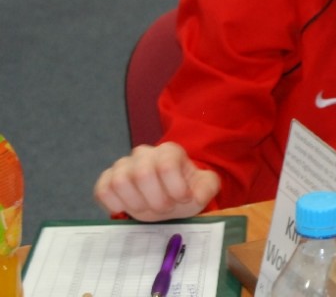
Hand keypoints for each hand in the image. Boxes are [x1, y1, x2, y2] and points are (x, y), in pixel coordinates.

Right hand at [93, 142, 219, 221]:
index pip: (167, 165)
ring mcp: (122, 166)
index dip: (175, 188)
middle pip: (142, 174)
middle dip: (156, 200)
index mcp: (169, 151)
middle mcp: (143, 153)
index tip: (183, 199)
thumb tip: (195, 195)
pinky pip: (102, 190)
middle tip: (165, 209)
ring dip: (136, 204)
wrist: (168, 198)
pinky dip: (114, 204)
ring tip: (148, 209)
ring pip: (120, 181)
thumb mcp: (204, 188)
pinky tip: (128, 209)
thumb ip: (207, 187)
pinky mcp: (106, 180)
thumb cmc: (185, 190)